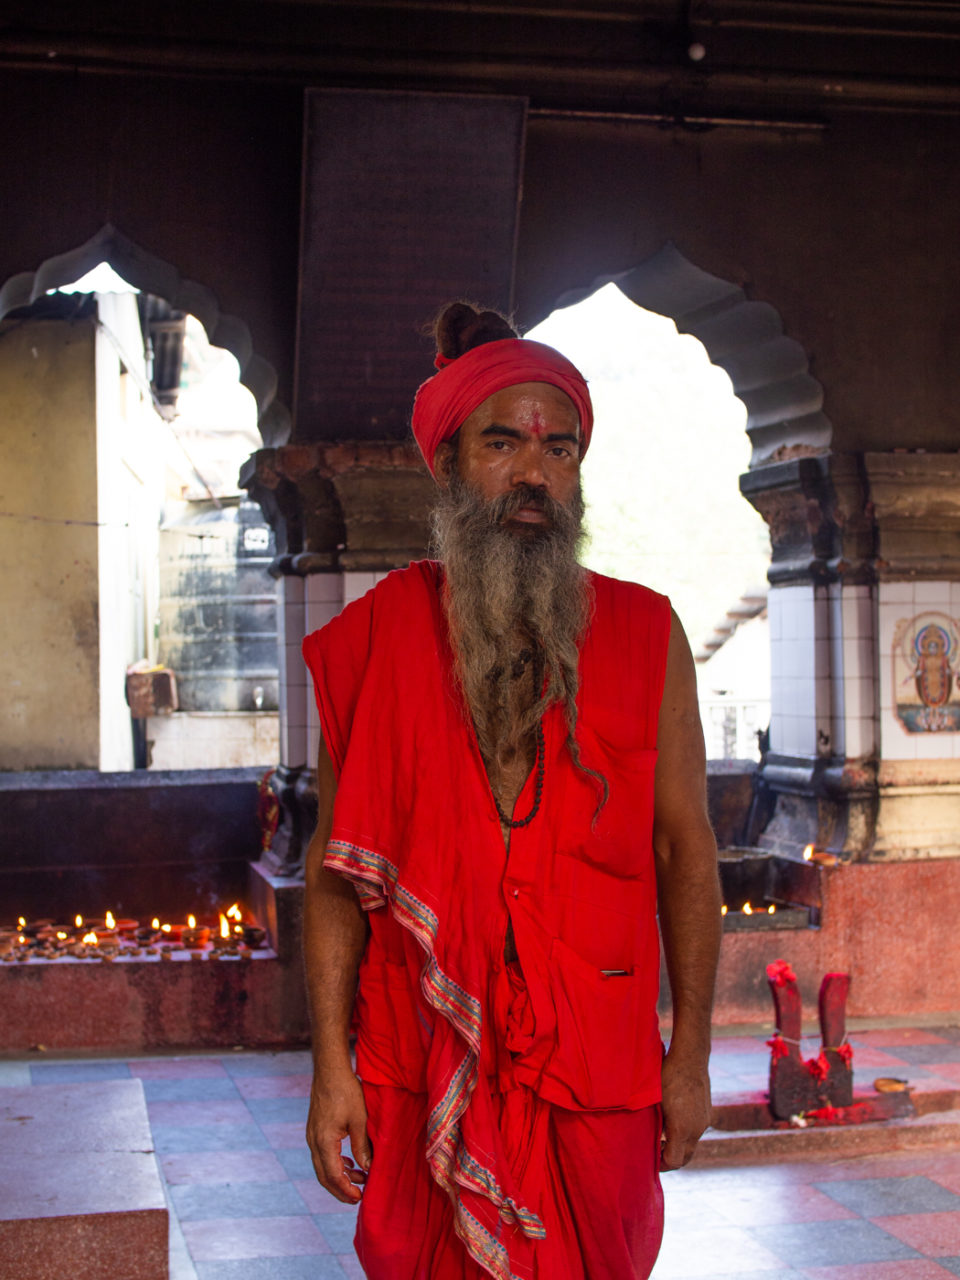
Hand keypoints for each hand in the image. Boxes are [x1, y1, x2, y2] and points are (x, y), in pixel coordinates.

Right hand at [306, 1066, 371, 1202]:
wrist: (329, 1070)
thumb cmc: (345, 1091)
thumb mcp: (359, 1119)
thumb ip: (361, 1146)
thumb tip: (368, 1169)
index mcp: (324, 1141)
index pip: (333, 1175)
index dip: (346, 1190)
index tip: (359, 1198)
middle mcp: (314, 1141)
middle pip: (324, 1176)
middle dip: (341, 1190)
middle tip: (358, 1198)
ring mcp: (312, 1136)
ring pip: (322, 1166)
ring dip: (340, 1176)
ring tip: (360, 1179)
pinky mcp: (315, 1130)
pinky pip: (322, 1155)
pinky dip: (335, 1164)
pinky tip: (349, 1164)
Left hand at [659, 1047, 711, 1170]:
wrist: (690, 1056)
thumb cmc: (667, 1075)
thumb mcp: (653, 1099)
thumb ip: (649, 1121)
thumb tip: (636, 1135)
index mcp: (681, 1128)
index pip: (674, 1161)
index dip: (661, 1165)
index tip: (651, 1159)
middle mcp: (696, 1129)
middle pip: (685, 1158)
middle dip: (670, 1159)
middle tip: (655, 1153)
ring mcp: (704, 1121)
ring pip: (692, 1145)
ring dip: (678, 1146)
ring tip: (662, 1137)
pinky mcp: (707, 1113)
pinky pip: (696, 1132)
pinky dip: (685, 1135)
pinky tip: (673, 1123)